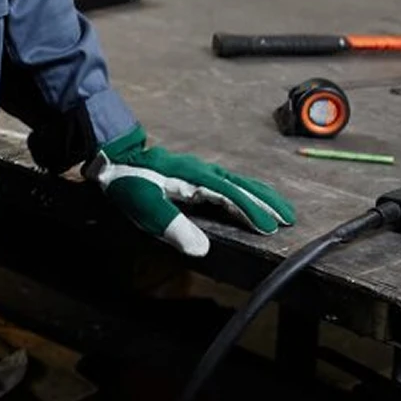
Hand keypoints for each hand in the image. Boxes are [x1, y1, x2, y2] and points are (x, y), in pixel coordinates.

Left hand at [85, 124, 294, 256]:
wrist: (111, 152)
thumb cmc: (128, 180)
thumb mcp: (145, 206)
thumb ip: (172, 225)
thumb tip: (202, 249)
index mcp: (192, 178)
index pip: (229, 196)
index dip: (251, 211)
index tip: (271, 228)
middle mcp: (200, 170)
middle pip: (240, 185)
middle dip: (265, 201)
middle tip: (289, 218)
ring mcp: (196, 168)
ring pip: (235, 181)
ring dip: (258, 194)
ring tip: (279, 209)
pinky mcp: (191, 171)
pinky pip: (225, 180)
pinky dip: (243, 190)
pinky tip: (246, 198)